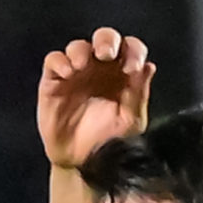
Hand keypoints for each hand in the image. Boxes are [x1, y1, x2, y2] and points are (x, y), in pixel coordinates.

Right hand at [37, 28, 153, 169]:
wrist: (81, 163)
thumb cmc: (108, 141)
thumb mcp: (131, 121)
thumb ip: (139, 95)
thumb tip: (148, 67)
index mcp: (123, 73)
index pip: (131, 49)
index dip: (134, 52)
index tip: (132, 68)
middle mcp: (100, 68)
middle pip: (105, 38)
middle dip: (106, 40)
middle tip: (106, 53)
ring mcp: (76, 73)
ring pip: (78, 46)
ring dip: (81, 50)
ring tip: (82, 65)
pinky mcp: (53, 82)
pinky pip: (54, 61)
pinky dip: (60, 61)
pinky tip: (67, 73)